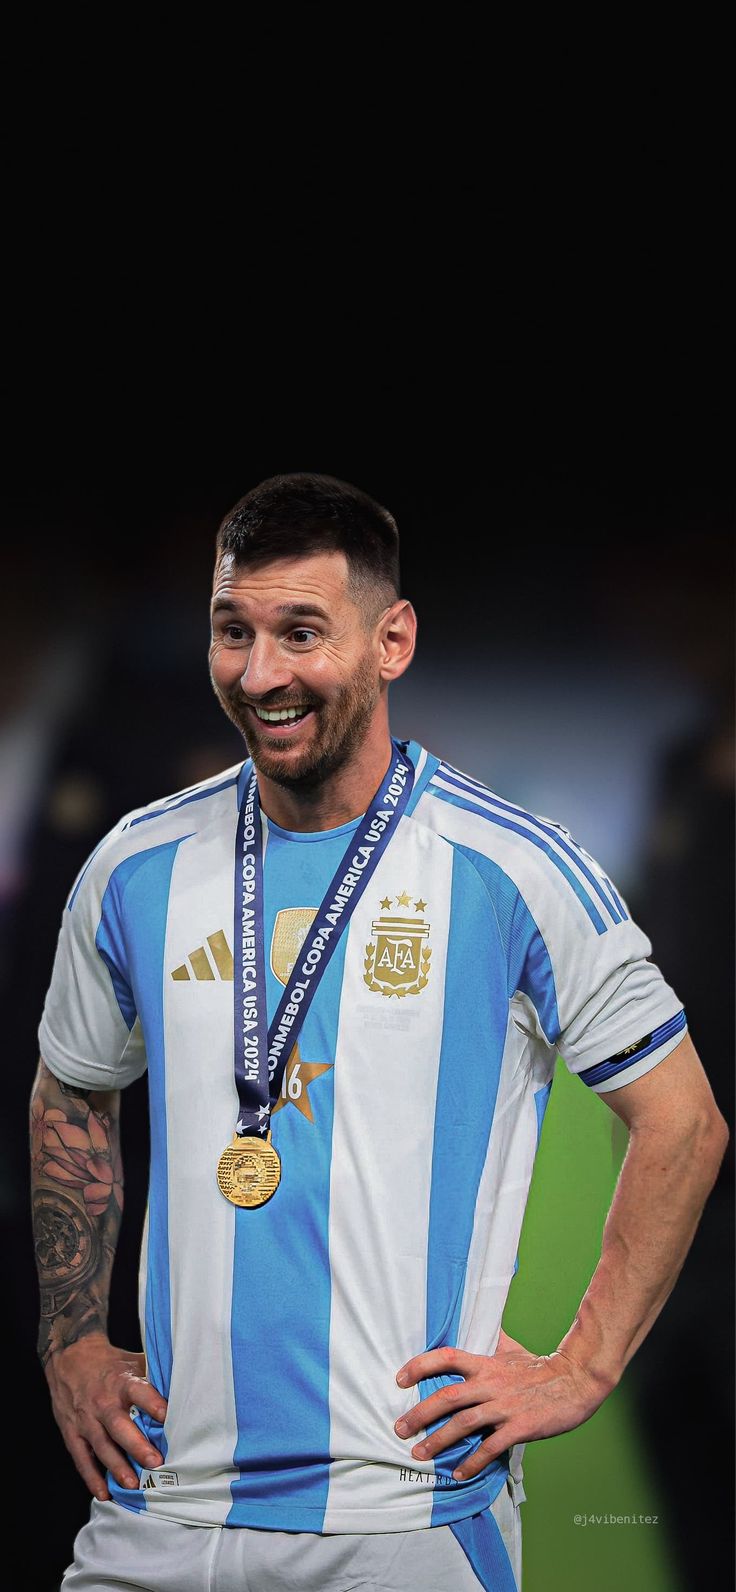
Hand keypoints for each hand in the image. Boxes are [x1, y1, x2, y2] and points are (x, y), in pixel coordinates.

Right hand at [44, 1330, 167, 1500]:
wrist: (70, 1356)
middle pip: (119, 1426)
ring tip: (133, 1484)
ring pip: (101, 1445)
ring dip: (117, 1466)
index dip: (153, 1403)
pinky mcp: (72, 1432)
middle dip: (137, 1445)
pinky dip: (92, 1477)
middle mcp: (103, 1402)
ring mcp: (86, 1419)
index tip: (168, 1417)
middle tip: (155, 1462)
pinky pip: (81, 1457)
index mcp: (121, 1381)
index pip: (139, 1391)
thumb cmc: (110, 1363)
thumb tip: (187, 1386)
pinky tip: (103, 1493)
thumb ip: (154, 1377)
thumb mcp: (132, 1362)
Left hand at [394, 1329, 610, 1480]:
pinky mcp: (519, 1427)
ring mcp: (504, 1406)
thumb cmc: (541, 1366)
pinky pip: (490, 1447)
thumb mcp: (512, 1348)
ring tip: (419, 1455)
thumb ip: (491, 1339)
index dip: (420, 1366)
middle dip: (420, 1413)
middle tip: (399, 1428)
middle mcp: (490, 1383)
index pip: (446, 1358)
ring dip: (438, 1441)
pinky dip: (472, 1462)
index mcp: (486, 1363)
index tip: (399, 1379)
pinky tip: (458, 1474)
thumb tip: (478, 1323)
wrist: (575, 1382)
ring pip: (463, 1423)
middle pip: (447, 1396)